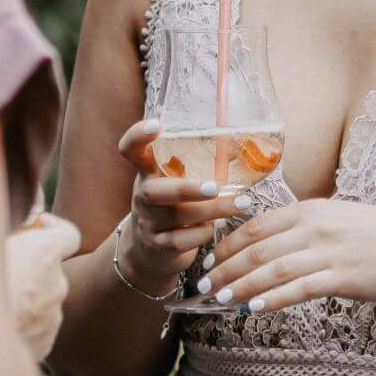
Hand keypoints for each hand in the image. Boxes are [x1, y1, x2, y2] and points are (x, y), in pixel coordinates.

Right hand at [5, 212, 80, 359]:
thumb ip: (3, 233)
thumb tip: (3, 228)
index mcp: (45, 253)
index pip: (69, 235)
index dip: (54, 228)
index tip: (36, 226)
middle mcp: (56, 285)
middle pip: (48, 270)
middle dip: (28, 267)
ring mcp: (52, 318)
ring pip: (40, 301)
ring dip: (22, 299)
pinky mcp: (43, 345)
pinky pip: (35, 328)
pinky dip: (20, 325)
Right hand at [115, 119, 247, 297]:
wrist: (149, 250)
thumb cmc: (172, 205)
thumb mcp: (173, 181)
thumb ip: (195, 165)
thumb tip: (244, 145)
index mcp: (147, 172)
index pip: (131, 150)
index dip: (138, 136)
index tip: (157, 125)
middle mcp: (142, 195)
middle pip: (154, 191)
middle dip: (187, 189)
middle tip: (214, 187)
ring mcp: (147, 222)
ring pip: (178, 217)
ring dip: (213, 210)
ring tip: (241, 203)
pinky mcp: (157, 245)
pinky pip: (181, 241)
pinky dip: (202, 234)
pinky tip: (214, 228)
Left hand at [202, 199, 375, 313]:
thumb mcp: (337, 218)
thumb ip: (304, 227)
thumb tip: (268, 244)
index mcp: (310, 209)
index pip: (256, 226)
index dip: (227, 245)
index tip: (208, 261)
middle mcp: (315, 226)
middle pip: (257, 249)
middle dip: (225, 269)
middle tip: (203, 286)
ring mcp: (329, 252)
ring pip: (272, 270)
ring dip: (241, 287)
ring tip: (219, 301)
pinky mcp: (342, 277)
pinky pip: (299, 289)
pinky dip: (273, 299)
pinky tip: (254, 309)